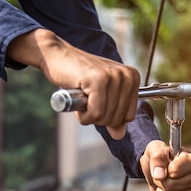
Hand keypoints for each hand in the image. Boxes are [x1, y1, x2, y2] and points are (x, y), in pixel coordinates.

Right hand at [7, 29, 139, 138]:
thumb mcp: (101, 95)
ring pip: (105, 118)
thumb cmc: (79, 76)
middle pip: (117, 119)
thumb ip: (113, 114)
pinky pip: (95, 113)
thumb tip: (120, 135)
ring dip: (88, 115)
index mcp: (132, 78)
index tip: (97, 102)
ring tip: (82, 97)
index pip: (128, 116)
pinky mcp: (98, 80)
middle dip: (98, 118)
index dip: (109, 117)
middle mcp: (127, 76)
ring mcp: (114, 77)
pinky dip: (83, 114)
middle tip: (87, 100)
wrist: (57, 55)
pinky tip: (78, 98)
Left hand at [140, 140, 190, 190]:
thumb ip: (157, 157)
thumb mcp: (155, 149)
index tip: (164, 166)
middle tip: (162, 177)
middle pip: (171, 186)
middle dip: (160, 182)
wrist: (159, 170)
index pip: (174, 171)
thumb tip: (159, 174)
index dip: (162, 170)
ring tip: (164, 186)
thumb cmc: (160, 158)